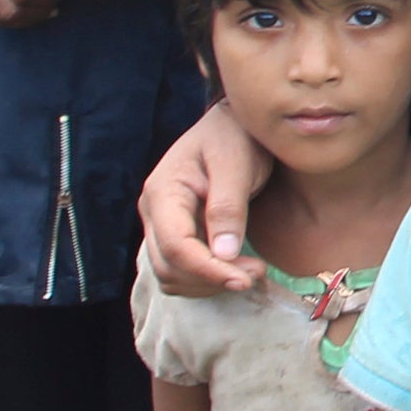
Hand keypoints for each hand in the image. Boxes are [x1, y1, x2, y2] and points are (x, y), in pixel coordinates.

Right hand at [143, 103, 278, 294]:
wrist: (234, 126)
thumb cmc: (236, 137)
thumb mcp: (237, 164)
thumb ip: (228, 206)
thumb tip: (224, 253)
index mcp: (163, 191)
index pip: (175, 246)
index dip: (208, 270)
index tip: (246, 279)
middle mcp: (154, 212)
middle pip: (168, 267)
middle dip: (211, 279)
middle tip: (256, 274)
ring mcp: (162, 225)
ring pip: (171, 276)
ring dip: (208, 284)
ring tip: (250, 273)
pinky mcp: (176, 234)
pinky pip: (180, 271)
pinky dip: (205, 280)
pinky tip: (235, 271)